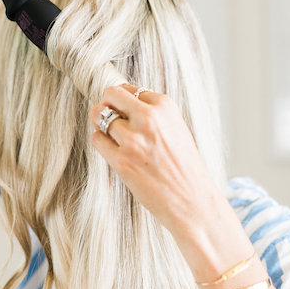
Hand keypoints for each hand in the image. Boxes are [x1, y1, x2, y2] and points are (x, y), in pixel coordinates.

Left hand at [88, 84, 217, 238]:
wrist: (192, 200)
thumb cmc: (185, 167)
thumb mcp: (176, 128)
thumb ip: (153, 113)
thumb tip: (123, 103)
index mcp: (165, 106)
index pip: (130, 89)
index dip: (125, 102)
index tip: (126, 113)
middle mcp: (149, 118)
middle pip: (111, 94)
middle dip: (107, 104)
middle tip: (110, 118)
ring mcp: (134, 140)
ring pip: (99, 115)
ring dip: (100, 124)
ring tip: (111, 136)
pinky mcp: (122, 161)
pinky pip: (97, 139)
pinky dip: (101, 142)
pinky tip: (113, 151)